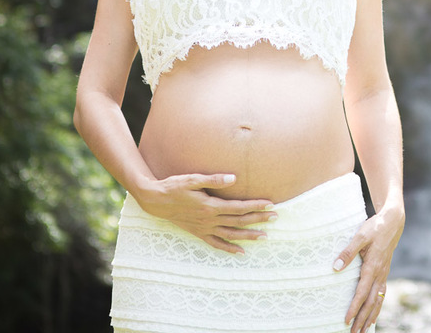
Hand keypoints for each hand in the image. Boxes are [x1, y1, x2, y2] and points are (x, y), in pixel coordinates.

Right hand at [135, 173, 274, 254]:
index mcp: (210, 206)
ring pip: (230, 235)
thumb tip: (234, 178)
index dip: (256, 205)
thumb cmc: (174, 186)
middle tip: (275, 217)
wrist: (155, 201)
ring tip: (265, 236)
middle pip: (239, 221)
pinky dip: (229, 248)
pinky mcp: (198, 233)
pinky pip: (216, 243)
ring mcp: (204, 228)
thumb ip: (213, 180)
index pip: (239, 207)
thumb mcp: (192, 179)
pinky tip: (240, 252)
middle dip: (258, 219)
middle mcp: (209, 219)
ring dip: (248, 236)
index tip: (270, 204)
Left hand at [333, 205, 403, 332]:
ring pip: (378, 300)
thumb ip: (348, 252)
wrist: (393, 222)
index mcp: (372, 266)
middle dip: (362, 318)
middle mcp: (380, 274)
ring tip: (364, 330)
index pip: (362, 292)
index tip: (346, 320)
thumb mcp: (360, 236)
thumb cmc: (375, 227)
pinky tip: (374, 314)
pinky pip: (382, 294)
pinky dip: (378, 307)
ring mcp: (384, 274)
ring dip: (371, 316)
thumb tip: (335, 267)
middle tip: (354, 332)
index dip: (354, 307)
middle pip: (371, 302)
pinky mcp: (384, 272)